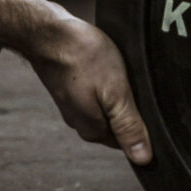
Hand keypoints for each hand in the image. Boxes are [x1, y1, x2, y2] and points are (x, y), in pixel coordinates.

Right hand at [11, 2, 152, 164]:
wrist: (47, 32)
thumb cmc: (81, 56)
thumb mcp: (115, 92)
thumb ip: (129, 126)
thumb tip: (142, 158)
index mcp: (93, 130)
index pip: (128, 140)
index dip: (142, 123)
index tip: (143, 98)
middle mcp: (80, 123)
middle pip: (117, 123)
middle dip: (129, 106)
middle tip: (130, 81)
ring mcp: (72, 105)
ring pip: (106, 106)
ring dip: (116, 92)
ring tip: (117, 71)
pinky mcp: (69, 88)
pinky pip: (95, 92)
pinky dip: (103, 81)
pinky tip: (103, 65)